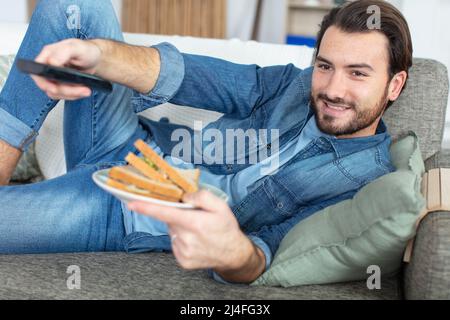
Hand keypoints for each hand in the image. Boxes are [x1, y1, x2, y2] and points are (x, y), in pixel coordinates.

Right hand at [31, 38, 101, 99]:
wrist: (95, 59)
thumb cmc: (86, 50)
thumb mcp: (77, 47)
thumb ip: (63, 52)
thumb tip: (52, 62)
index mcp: (48, 54)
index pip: (37, 71)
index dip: (43, 82)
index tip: (56, 88)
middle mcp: (48, 66)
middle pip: (47, 85)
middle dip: (66, 91)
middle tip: (83, 90)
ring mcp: (54, 77)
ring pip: (55, 93)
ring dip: (72, 94)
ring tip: (86, 90)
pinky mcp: (61, 84)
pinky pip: (63, 95)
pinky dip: (74, 95)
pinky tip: (83, 90)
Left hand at [127, 190, 251, 270]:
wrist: (233, 253)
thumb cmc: (225, 227)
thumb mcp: (220, 206)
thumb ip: (202, 196)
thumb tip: (184, 197)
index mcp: (195, 223)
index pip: (166, 213)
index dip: (147, 208)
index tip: (132, 203)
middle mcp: (186, 239)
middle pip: (170, 221)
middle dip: (177, 216)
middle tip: (195, 217)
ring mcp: (183, 252)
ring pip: (172, 232)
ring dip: (180, 228)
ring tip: (198, 231)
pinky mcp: (182, 260)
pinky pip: (175, 244)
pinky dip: (182, 240)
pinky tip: (195, 241)